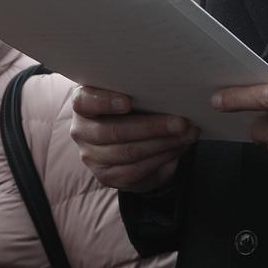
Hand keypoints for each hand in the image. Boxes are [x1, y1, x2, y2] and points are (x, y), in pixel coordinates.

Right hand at [70, 88, 193, 193]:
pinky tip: (176, 149)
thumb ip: (142, 91)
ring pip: (127, 154)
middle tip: (181, 122)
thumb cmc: (133, 105)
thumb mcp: (132, 93)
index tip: (128, 101)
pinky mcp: (106, 176)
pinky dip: (160, 159)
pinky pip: (135, 172)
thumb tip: (172, 95)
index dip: (105, 102)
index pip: (84, 102)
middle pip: (113, 132)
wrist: (129, 135)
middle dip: (151, 128)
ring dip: (162, 145)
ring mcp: (91, 156)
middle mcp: (81, 131)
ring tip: (186, 136)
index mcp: (82, 104)